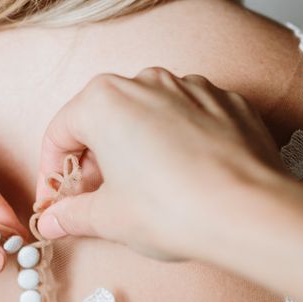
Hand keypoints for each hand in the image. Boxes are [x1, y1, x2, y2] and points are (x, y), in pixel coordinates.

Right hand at [35, 67, 285, 260]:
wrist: (251, 211)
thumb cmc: (172, 210)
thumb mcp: (109, 218)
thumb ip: (72, 214)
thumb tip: (51, 220)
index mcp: (104, 100)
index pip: (61, 132)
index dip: (53, 170)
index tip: (57, 198)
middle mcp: (145, 81)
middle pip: (103, 117)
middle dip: (95, 157)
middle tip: (98, 198)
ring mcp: (190, 86)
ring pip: (148, 113)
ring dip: (138, 144)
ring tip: (147, 187)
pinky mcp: (226, 100)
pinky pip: (189, 115)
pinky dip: (180, 139)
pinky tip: (187, 174)